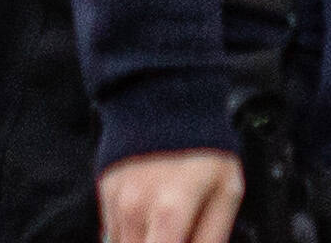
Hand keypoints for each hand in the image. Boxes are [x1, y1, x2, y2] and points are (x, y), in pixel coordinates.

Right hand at [97, 155, 244, 242]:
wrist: (166, 101)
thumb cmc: (204, 145)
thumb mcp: (226, 190)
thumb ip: (213, 235)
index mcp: (170, 210)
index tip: (183, 242)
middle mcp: (136, 212)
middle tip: (178, 232)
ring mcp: (115, 208)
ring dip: (148, 241)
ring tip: (168, 226)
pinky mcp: (104, 202)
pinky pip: (113, 238)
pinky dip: (132, 240)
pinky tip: (152, 227)